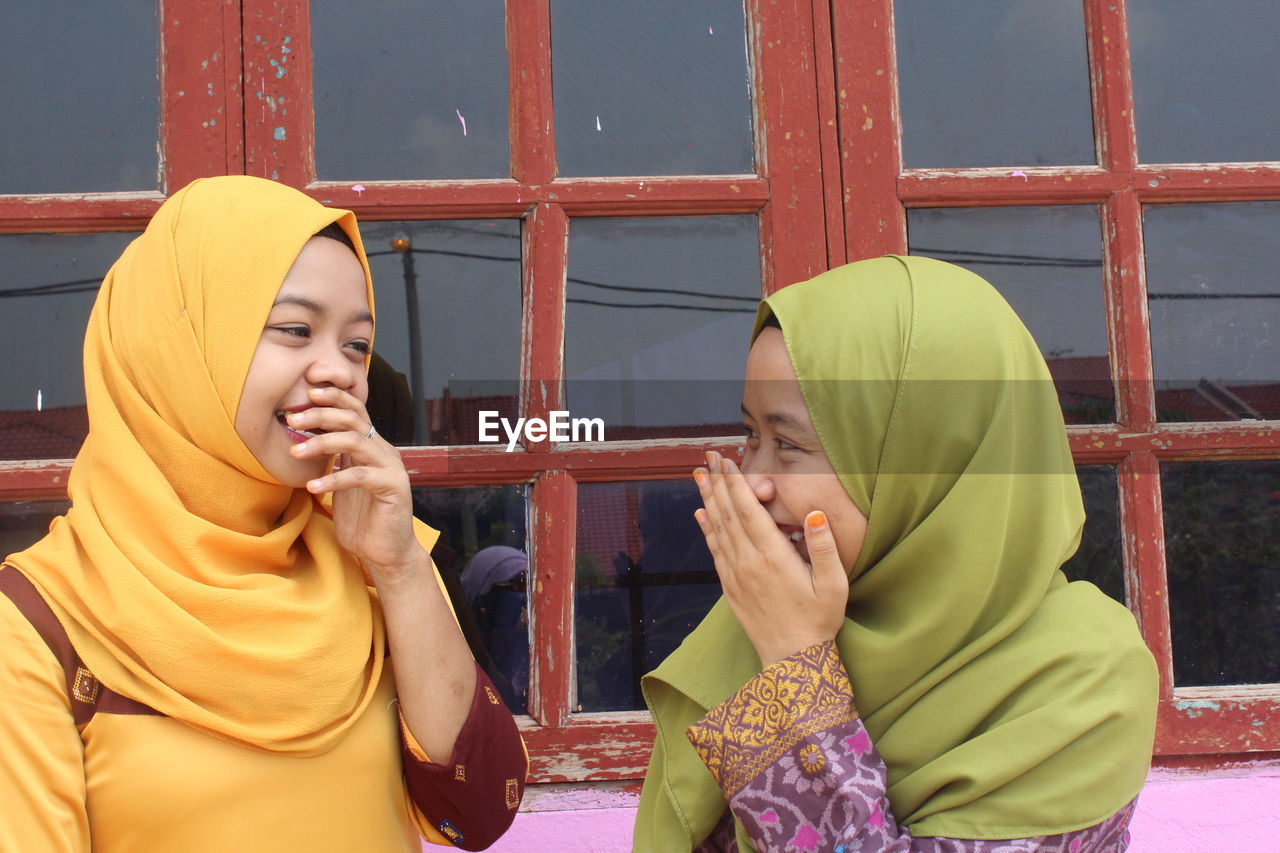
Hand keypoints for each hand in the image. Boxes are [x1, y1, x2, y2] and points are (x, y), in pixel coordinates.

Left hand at [288, 386, 423, 582]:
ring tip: (295, 452)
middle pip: (354, 419)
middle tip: (293, 417)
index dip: (334, 397)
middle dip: (321, 414)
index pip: (357, 410)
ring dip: (321, 443)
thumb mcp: (343, 483)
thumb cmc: (362, 520)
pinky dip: (333, 479)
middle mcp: (384, 451)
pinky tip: (312, 486)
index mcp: (372, 447)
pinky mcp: (393, 488)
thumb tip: (305, 439)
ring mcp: (391, 468)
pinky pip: (360, 476)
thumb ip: (335, 460)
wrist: (386, 552)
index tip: (307, 392)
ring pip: (356, 441)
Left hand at [693, 451, 847, 666]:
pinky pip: (714, 550)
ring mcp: (735, 575)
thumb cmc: (819, 620)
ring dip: (708, 500)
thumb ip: (824, 547)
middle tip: (708, 457)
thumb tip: (814, 513)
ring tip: (699, 476)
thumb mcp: (833, 584)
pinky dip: (707, 529)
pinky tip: (701, 515)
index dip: (736, 483)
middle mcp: (748, 562)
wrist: (792, 660)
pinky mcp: (730, 588)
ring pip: (717, 529)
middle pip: (727, 514)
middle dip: (717, 482)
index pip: (748, 510)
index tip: (726, 461)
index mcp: (772, 556)